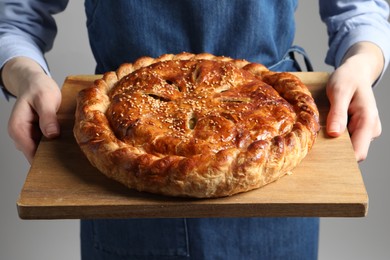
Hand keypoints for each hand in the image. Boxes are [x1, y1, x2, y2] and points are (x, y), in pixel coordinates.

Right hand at [2, 57, 60, 163]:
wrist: (35, 81)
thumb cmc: (38, 88)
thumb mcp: (45, 99)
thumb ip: (48, 117)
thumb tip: (52, 135)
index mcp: (18, 128)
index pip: (31, 152)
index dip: (46, 159)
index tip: (62, 163)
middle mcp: (20, 135)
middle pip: (36, 154)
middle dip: (52, 157)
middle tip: (70, 158)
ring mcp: (27, 135)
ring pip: (41, 150)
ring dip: (54, 150)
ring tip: (70, 149)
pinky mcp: (36, 134)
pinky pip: (45, 144)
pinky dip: (55, 144)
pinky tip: (66, 142)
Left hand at [326, 42, 383, 161]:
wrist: (356, 71)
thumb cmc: (348, 78)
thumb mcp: (339, 91)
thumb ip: (338, 113)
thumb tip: (335, 134)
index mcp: (368, 120)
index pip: (359, 152)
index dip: (342, 158)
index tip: (323, 157)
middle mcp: (370, 129)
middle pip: (353, 152)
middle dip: (336, 150)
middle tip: (317, 141)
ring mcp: (366, 130)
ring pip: (350, 146)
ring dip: (335, 142)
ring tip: (323, 129)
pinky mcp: (359, 129)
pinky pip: (348, 140)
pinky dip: (337, 137)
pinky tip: (328, 128)